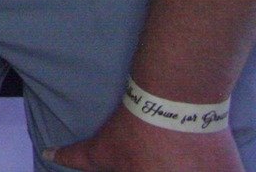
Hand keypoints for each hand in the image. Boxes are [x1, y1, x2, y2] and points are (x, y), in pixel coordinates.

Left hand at [46, 105, 241, 171]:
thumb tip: (49, 154)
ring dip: (189, 166)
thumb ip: (75, 157)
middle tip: (163, 155)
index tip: (145, 161)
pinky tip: (202, 159)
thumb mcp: (102, 147)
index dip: (142, 167)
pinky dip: (217, 168)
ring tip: (181, 156)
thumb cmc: (135, 127)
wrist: (176, 100)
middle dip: (166, 166)